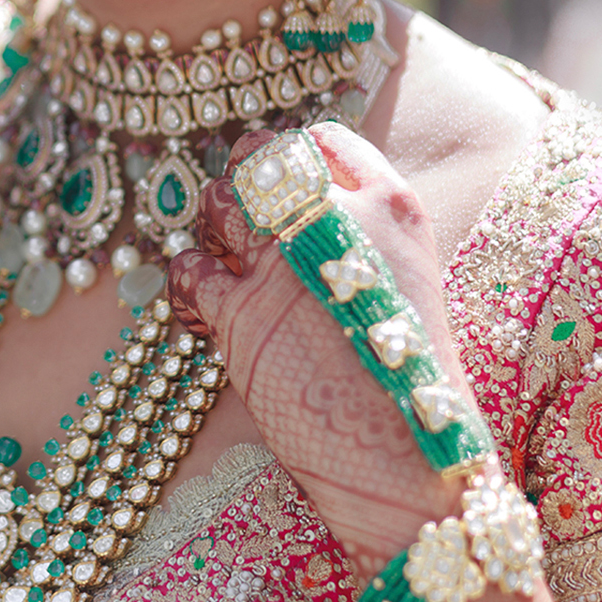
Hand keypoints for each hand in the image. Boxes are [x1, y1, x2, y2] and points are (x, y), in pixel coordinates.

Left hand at [167, 122, 469, 580]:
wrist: (410, 460)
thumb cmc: (414, 384)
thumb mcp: (406, 284)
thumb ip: (362, 242)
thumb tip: (306, 221)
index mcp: (391, 206)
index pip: (322, 141)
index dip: (293, 158)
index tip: (282, 180)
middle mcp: (333, 218)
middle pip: (263, 159)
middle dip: (245, 180)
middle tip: (242, 213)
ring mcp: (280, 261)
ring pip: (219, 202)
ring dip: (213, 224)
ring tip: (223, 254)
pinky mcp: (237, 313)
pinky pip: (188, 270)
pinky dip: (186, 280)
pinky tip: (203, 301)